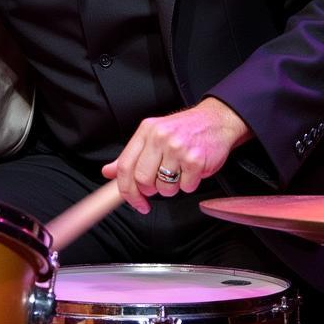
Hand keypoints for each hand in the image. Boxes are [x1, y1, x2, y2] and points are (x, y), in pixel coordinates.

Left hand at [102, 98, 251, 213]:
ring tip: (180, 171)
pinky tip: (192, 170)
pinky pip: (186, 187)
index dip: (127, 190)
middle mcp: (160, 137)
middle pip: (143, 180)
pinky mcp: (195, 159)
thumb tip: (108, 172)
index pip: (125, 166)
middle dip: (151, 190)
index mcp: (146, 131)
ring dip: (173, 187)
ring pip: (165, 187)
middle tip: (160, 184)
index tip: (135, 202)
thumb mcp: (152, 136)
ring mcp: (178, 148)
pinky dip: (190, 184)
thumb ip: (130, 156)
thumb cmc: (184, 130)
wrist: (216, 121)